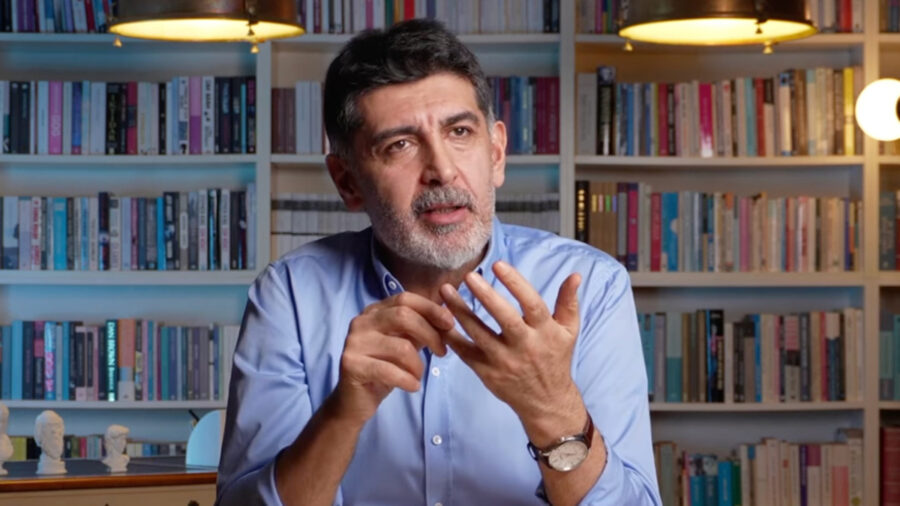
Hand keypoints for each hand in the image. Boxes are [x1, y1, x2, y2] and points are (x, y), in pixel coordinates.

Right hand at [332, 292, 454, 426]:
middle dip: (429, 333)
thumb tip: (447, 315)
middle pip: (403, 316)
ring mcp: (354, 342)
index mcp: (373, 312)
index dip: (430, 309)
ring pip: (400, 347)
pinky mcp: (351, 365)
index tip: (450, 323)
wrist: (355, 401)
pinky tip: (413, 387)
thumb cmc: (384, 369)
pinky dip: (408, 380)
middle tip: (442, 351)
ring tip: (418, 375)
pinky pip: (389, 370)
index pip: (405, 299)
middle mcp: (361, 322)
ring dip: (418, 365)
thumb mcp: (404, 344)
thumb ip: (420, 329)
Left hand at [439, 260, 583, 444]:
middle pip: (505, 319)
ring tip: (446, 291)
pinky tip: (440, 318)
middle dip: (486, 296)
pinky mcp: (487, 373)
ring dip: (460, 311)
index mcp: (545, 332)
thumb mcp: (569, 331)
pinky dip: (451, 335)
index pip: (532, 304)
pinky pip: (465, 352)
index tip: (498, 265)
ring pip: (479, 334)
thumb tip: (575, 275)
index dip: (515, 283)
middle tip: (469, 276)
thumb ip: (568, 302)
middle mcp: (525, 347)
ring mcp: (504, 361)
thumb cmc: (556, 359)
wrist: (546, 401)